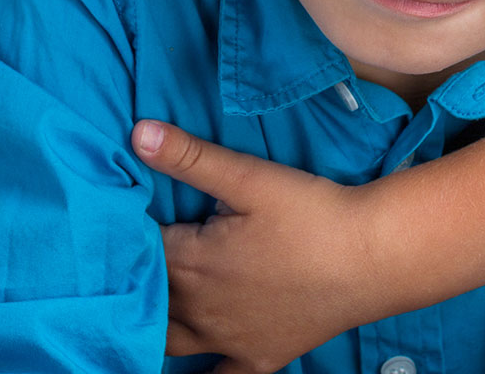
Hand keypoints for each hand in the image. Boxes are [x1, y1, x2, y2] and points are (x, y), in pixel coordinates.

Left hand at [132, 120, 379, 372]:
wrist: (372, 259)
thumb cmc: (309, 213)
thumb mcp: (248, 176)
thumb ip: (189, 157)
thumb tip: (136, 134)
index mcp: (192, 265)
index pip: (137, 253)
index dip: (122, 234)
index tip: (112, 216)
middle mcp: (201, 313)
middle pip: (148, 298)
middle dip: (135, 275)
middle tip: (128, 252)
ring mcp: (229, 343)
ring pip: (170, 341)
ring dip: (155, 320)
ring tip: (148, 296)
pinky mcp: (259, 359)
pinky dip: (198, 371)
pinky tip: (192, 356)